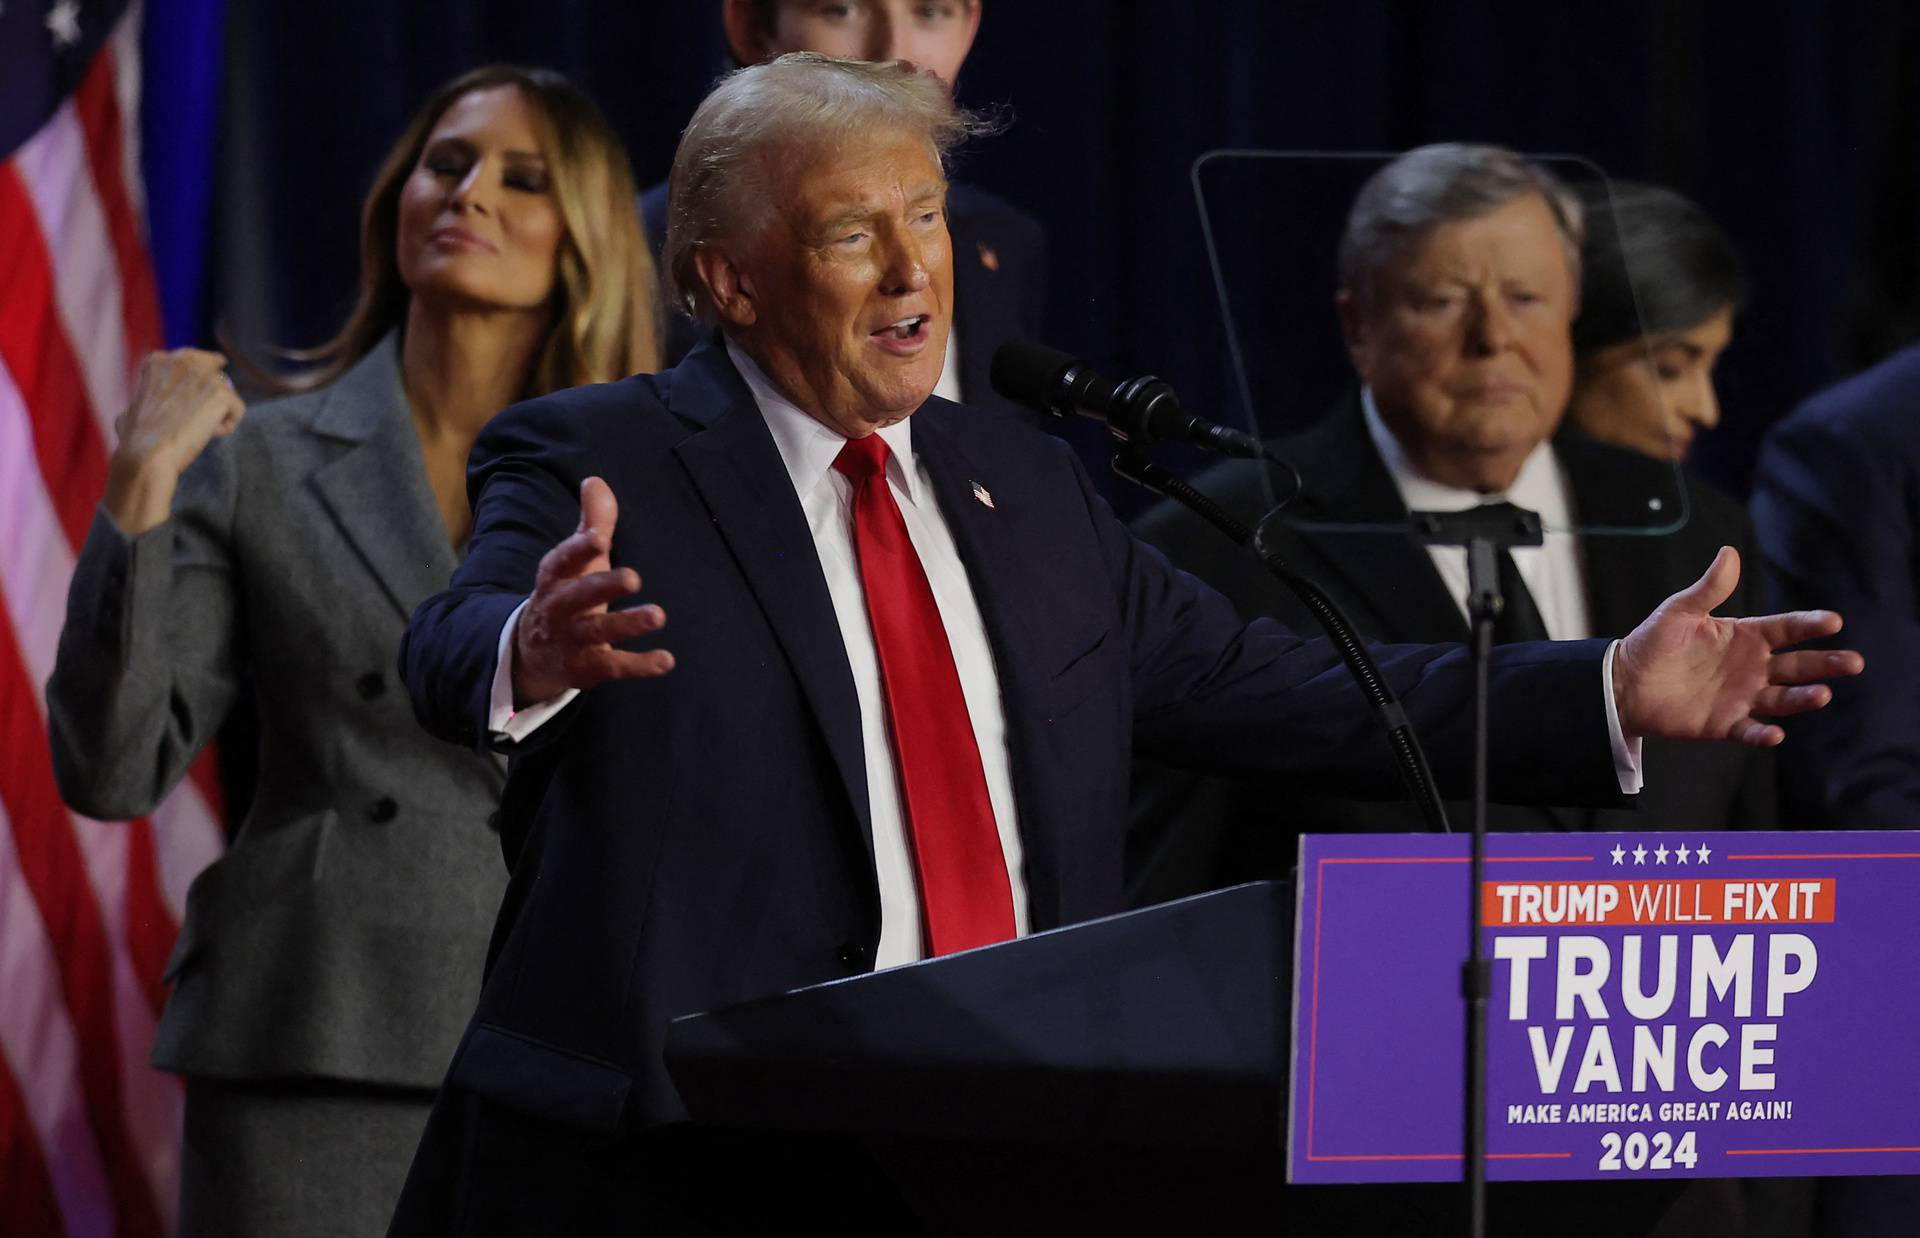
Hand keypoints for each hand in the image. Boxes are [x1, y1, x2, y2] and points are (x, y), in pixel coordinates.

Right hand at [103, 349, 245, 534]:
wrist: (147, 456)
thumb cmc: (134, 441)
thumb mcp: (131, 410)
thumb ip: (147, 399)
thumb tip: (148, 401)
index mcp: (158, 361)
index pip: (190, 359)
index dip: (195, 377)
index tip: (193, 395)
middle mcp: (181, 360)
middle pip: (213, 365)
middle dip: (215, 383)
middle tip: (213, 404)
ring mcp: (203, 375)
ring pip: (225, 391)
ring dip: (217, 412)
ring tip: (198, 431)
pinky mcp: (222, 393)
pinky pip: (237, 409)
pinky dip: (226, 425)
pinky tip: (209, 436)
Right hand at [511, 476, 673, 705]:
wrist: (534, 651)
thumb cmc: (567, 592)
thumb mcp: (577, 559)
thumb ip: (592, 522)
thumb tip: (595, 480)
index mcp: (556, 577)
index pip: (562, 560)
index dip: (579, 549)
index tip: (600, 537)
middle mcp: (559, 609)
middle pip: (579, 596)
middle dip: (603, 587)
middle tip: (633, 577)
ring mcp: (572, 640)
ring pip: (598, 632)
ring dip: (627, 624)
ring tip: (658, 615)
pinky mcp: (587, 668)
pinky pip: (613, 666)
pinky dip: (639, 665)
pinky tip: (667, 660)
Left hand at [1613, 546, 1863, 745]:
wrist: (1624, 682)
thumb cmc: (1654, 642)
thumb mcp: (1679, 611)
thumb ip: (1708, 589)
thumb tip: (1730, 553)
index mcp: (1746, 637)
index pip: (1786, 629)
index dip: (1810, 625)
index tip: (1833, 622)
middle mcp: (1752, 668)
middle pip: (1798, 666)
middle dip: (1826, 664)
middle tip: (1854, 662)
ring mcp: (1741, 697)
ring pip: (1782, 699)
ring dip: (1803, 698)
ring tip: (1822, 694)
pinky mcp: (1724, 724)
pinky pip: (1749, 731)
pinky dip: (1763, 733)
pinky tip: (1775, 733)